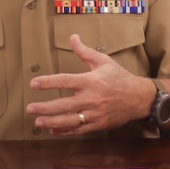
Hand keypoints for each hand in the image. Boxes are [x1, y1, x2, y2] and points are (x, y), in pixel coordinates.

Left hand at [27, 34, 154, 134]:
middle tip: (30, 108)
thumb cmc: (120, 78)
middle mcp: (92, 98)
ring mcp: (95, 113)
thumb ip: (85, 52)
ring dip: (52, 122)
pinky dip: (65, 130)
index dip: (48, 82)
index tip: (34, 84)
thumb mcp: (103, 61)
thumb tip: (73, 37)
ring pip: (69, 120)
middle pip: (64, 105)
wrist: (139, 98)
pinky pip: (79, 129)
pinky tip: (53, 129)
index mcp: (91, 81)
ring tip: (38, 122)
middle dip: (45, 108)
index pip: (65, 81)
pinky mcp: (98, 124)